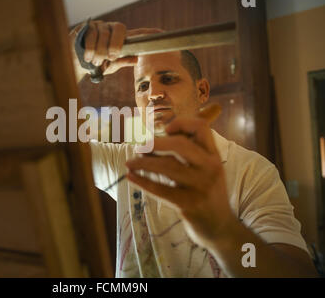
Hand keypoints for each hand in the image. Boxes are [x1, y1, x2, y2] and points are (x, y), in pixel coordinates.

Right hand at [69, 20, 162, 81]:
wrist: (77, 60)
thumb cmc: (98, 63)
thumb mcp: (112, 64)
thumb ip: (124, 60)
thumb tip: (137, 58)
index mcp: (120, 36)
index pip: (133, 33)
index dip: (145, 33)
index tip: (158, 33)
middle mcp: (111, 28)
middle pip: (118, 29)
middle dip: (115, 44)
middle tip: (111, 57)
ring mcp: (100, 25)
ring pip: (103, 33)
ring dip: (99, 49)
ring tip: (96, 61)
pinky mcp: (88, 26)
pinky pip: (91, 34)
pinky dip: (90, 46)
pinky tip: (88, 56)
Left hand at [125, 116, 234, 248]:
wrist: (220, 227)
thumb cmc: (207, 194)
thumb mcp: (208, 170)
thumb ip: (191, 153)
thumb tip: (155, 138)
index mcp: (214, 156)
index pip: (201, 128)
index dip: (182, 123)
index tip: (167, 130)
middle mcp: (210, 168)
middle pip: (180, 144)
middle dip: (154, 143)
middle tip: (139, 148)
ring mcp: (200, 186)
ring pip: (167, 166)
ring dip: (143, 162)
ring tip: (129, 162)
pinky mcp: (189, 204)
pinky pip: (160, 189)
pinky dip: (142, 181)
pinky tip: (130, 177)